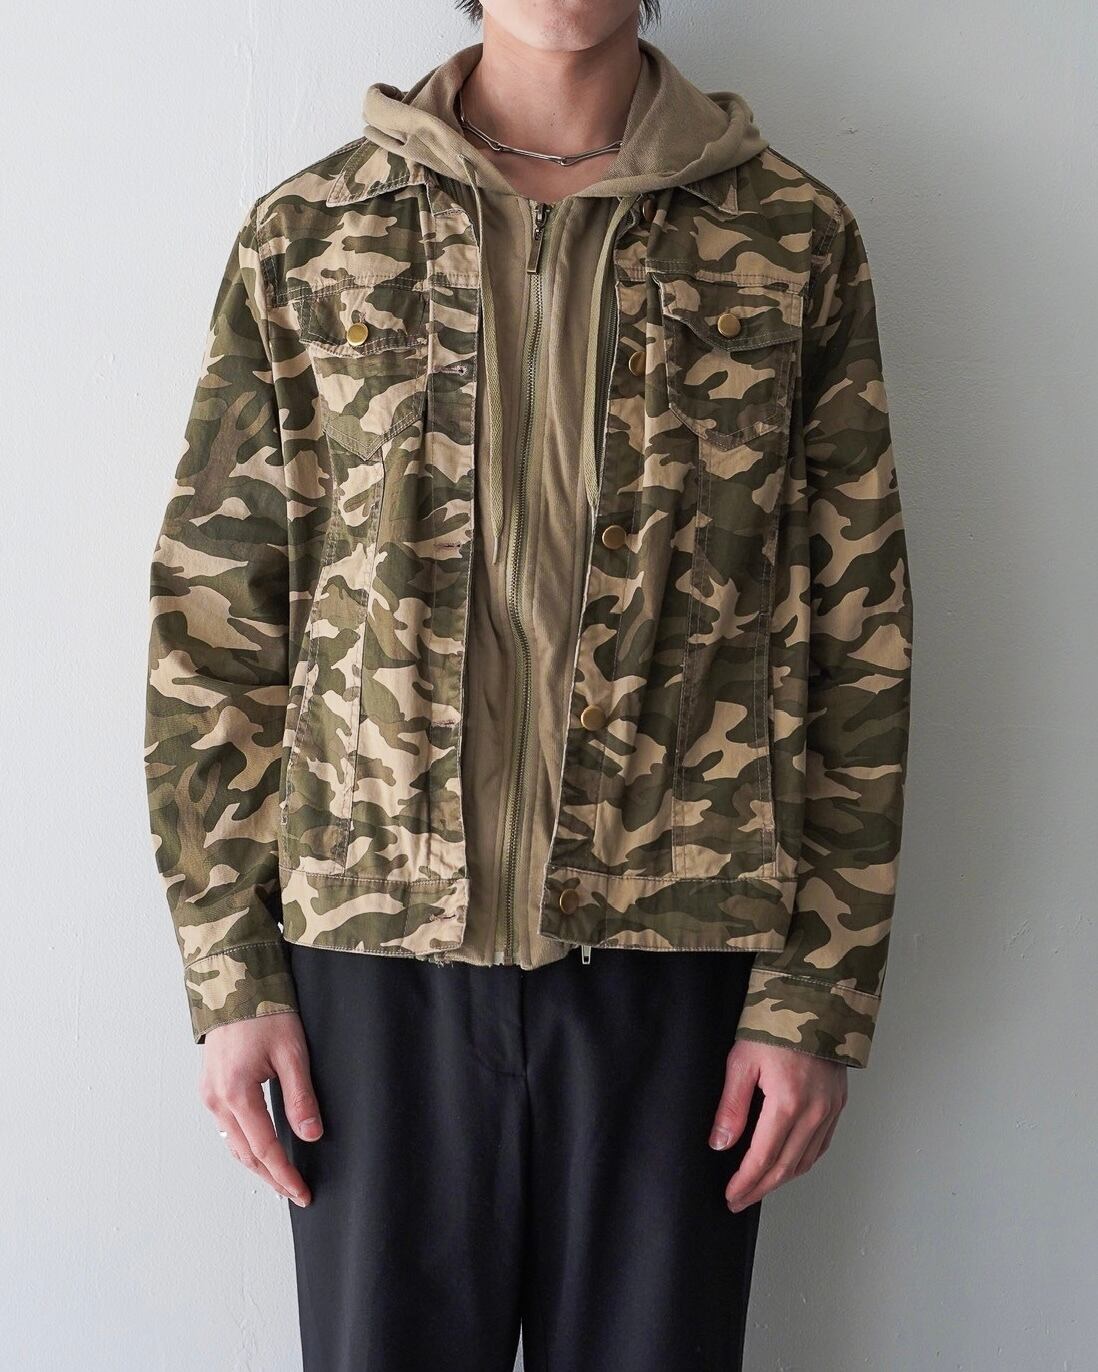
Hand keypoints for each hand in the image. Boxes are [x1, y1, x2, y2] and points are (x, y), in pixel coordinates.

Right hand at [200, 1013, 322, 1205]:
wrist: (235, 982)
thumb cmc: (265, 1011)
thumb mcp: (292, 1052)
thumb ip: (300, 1096)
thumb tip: (311, 1134)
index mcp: (236, 1092)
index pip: (264, 1148)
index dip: (284, 1175)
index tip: (302, 1193)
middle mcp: (216, 1098)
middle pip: (244, 1153)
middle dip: (270, 1177)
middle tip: (295, 1194)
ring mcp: (209, 1093)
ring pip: (232, 1143)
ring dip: (256, 1164)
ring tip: (279, 1180)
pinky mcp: (210, 1086)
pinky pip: (226, 1127)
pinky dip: (244, 1144)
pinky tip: (259, 1149)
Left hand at [709, 1040, 846, 1211]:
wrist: (813, 1000)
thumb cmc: (774, 1024)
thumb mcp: (742, 1060)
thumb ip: (731, 1106)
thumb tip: (720, 1144)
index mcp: (788, 1103)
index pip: (763, 1158)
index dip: (746, 1182)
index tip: (730, 1196)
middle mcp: (814, 1112)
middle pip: (786, 1167)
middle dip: (760, 1188)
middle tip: (739, 1200)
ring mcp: (830, 1109)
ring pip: (806, 1160)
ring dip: (782, 1179)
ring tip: (759, 1187)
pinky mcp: (838, 1103)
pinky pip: (821, 1144)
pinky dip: (803, 1161)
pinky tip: (789, 1165)